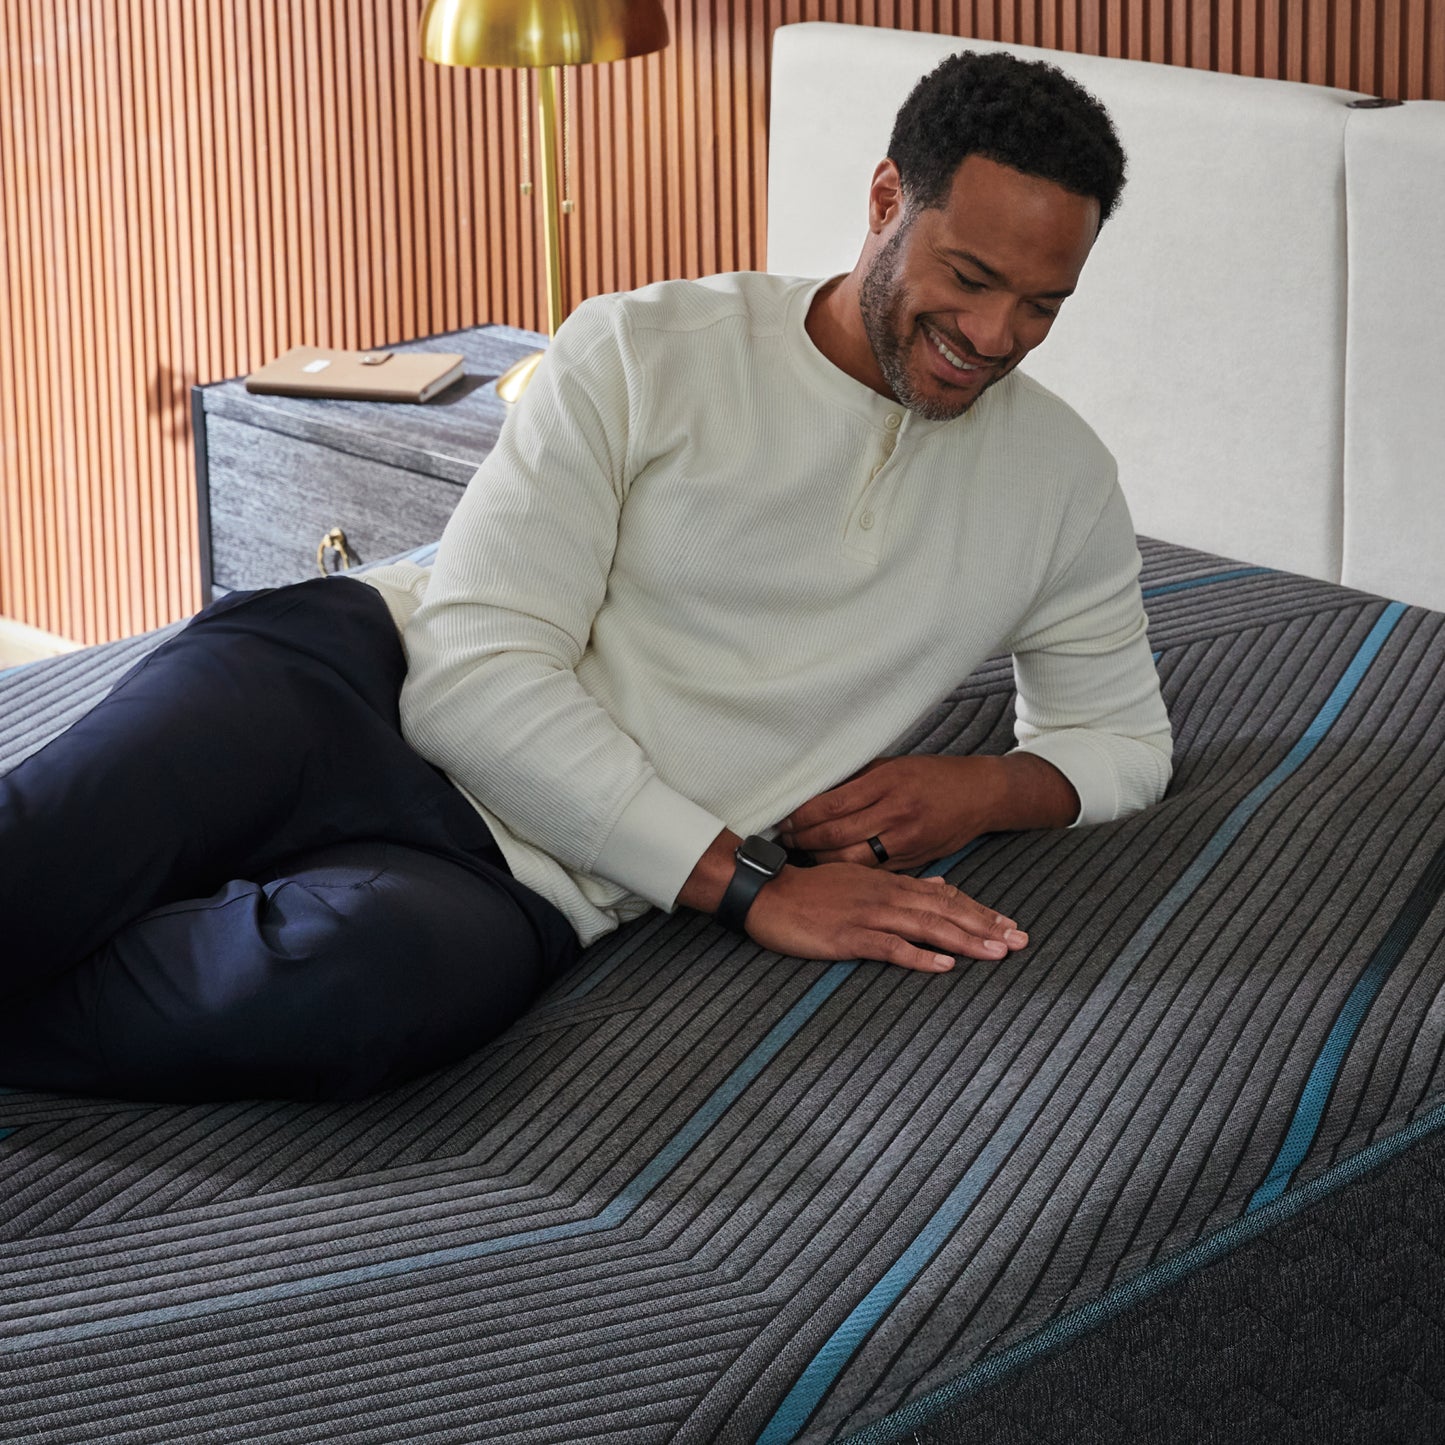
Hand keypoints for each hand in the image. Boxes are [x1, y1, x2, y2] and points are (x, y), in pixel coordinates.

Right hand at [745, 861, 1027, 971]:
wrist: (766, 893)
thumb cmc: (809, 890)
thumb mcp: (859, 880)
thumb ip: (900, 885)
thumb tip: (938, 886)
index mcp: (889, 884)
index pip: (945, 896)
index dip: (979, 911)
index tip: (1009, 924)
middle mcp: (886, 896)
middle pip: (945, 911)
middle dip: (985, 926)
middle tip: (1021, 941)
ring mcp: (868, 915)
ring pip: (926, 927)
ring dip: (965, 940)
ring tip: (997, 953)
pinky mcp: (849, 936)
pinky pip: (890, 947)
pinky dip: (919, 956)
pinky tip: (944, 966)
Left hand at [779, 756, 991, 869]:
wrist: (980, 795)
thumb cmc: (932, 776)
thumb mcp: (893, 766)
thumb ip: (856, 780)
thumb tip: (814, 791)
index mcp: (886, 783)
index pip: (832, 803)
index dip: (802, 815)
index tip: (784, 819)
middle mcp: (895, 812)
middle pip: (836, 834)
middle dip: (804, 839)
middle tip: (785, 840)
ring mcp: (905, 839)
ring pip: (851, 858)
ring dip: (821, 859)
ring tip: (803, 854)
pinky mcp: (913, 860)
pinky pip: (872, 870)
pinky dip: (848, 870)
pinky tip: (831, 866)